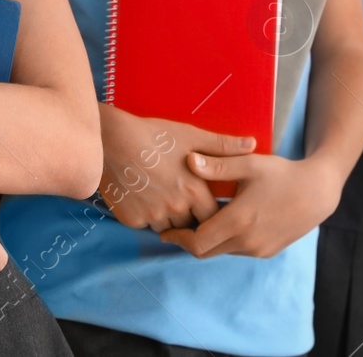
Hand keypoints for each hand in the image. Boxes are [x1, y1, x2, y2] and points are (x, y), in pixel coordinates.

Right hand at [98, 104, 254, 231]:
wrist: (110, 139)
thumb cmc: (153, 135)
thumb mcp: (190, 135)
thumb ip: (223, 145)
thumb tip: (253, 144)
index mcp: (194, 191)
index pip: (214, 218)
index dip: (212, 213)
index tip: (208, 206)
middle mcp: (175, 209)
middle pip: (192, 226)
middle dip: (191, 218)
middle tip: (184, 201)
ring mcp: (152, 216)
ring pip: (167, 228)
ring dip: (169, 219)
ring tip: (162, 196)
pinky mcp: (130, 219)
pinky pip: (145, 225)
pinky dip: (146, 215)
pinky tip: (143, 196)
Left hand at [158, 152, 339, 258]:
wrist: (318, 192)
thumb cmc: (282, 173)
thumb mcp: (249, 164)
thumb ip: (218, 165)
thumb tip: (189, 160)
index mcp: (238, 221)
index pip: (197, 242)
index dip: (178, 239)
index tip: (166, 232)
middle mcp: (247, 242)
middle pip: (206, 252)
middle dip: (188, 242)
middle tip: (175, 229)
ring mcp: (258, 250)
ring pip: (222, 251)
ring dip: (208, 241)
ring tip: (197, 222)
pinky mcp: (267, 252)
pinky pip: (237, 251)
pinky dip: (225, 241)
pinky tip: (222, 223)